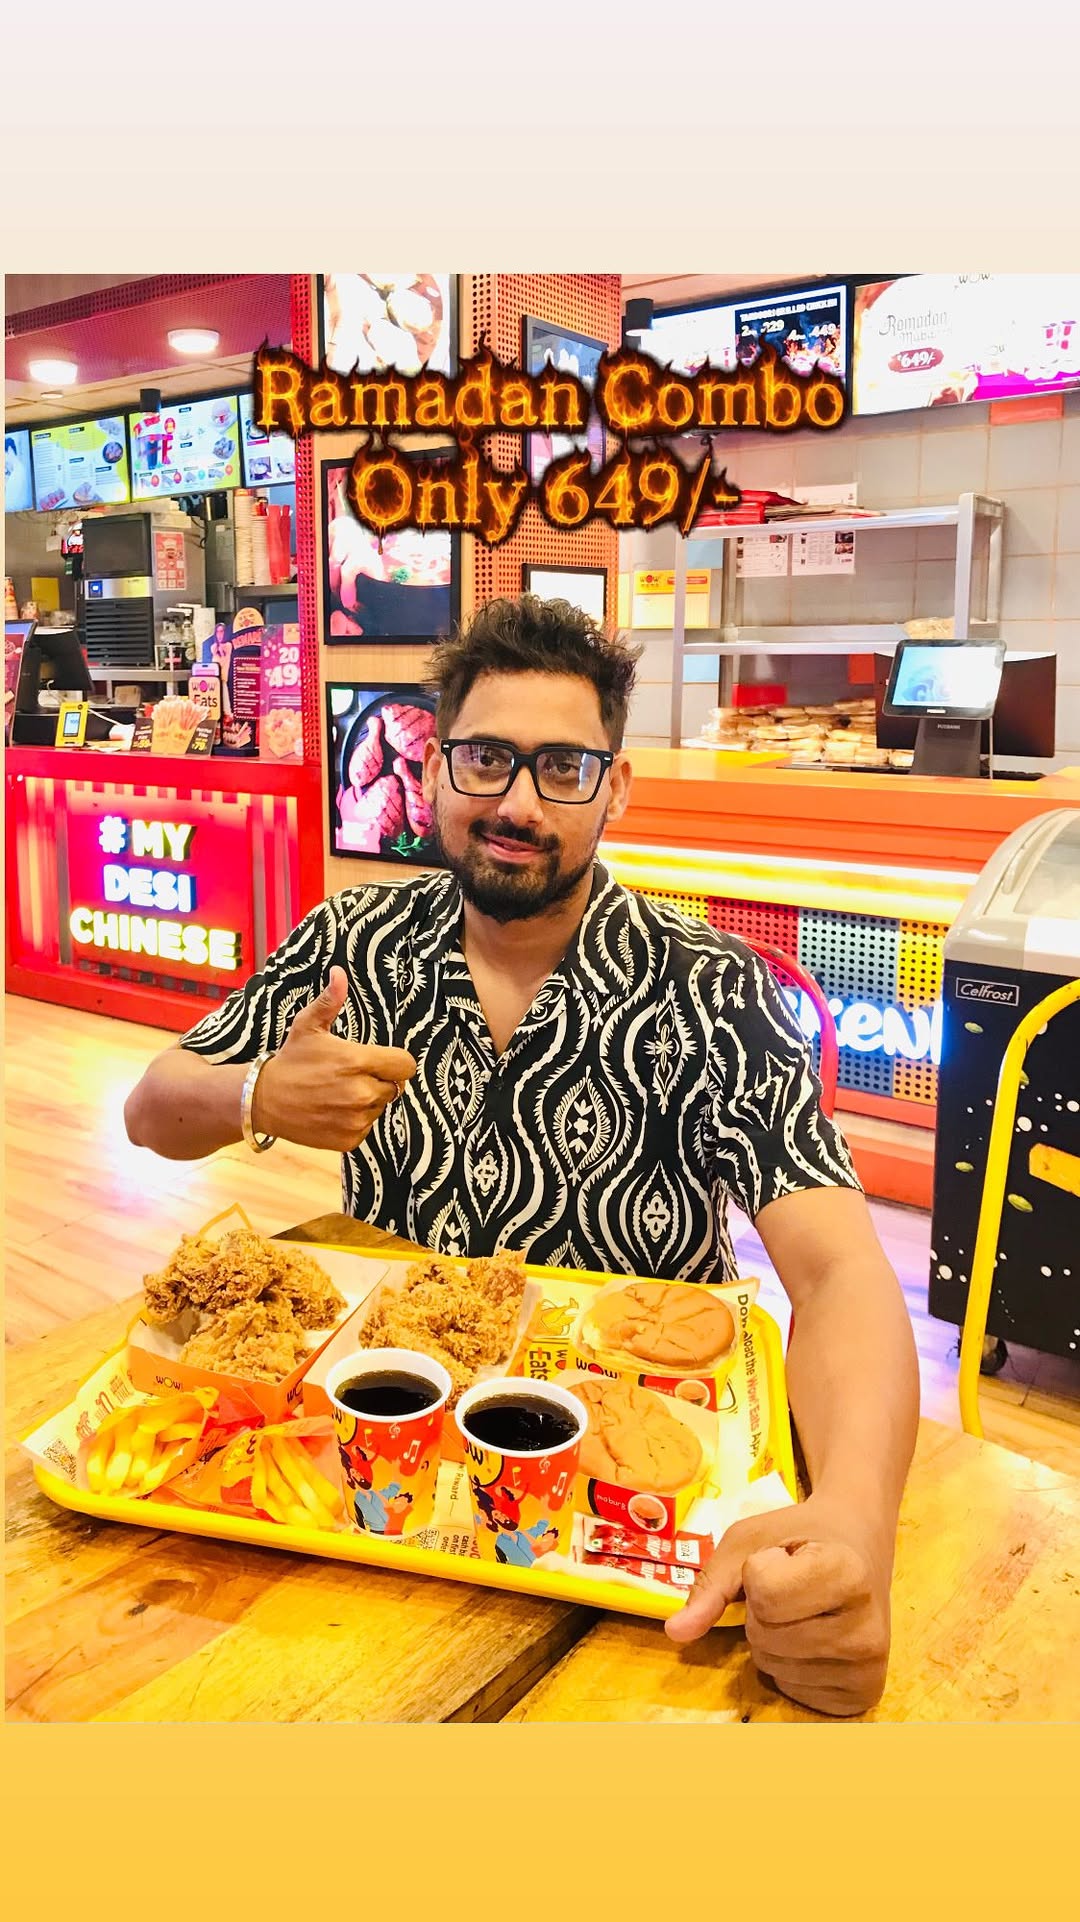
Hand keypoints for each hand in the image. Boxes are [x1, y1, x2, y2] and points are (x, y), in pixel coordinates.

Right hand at [253, 966, 415, 1151]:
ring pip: (380, 1107)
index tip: (380, 1061)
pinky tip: (333, 1110)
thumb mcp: (308, 1026)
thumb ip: (330, 1001)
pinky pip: (366, 1127)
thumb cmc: (290, 1060)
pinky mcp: (349, 1139)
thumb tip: (340, 973)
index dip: (395, 1062)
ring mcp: (356, 1119)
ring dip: (367, 1101)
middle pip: (394, 1087)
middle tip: (351, 1076)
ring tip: (338, 1093)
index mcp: (357, 1062)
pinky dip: (355, 1121)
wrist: (263, 1100)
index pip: (405, 1066)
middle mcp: (361, 1093)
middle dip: (378, 1080)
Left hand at [665, 1495, 892, 1716]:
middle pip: (764, 1636)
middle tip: (794, 1586)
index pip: (764, 1594)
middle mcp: (867, 1629)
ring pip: (772, 1666)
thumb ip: (713, 1583)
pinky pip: (790, 1690)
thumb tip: (675, 1633)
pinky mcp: (863, 1696)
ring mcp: (869, 1669)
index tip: (786, 1557)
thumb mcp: (752, 1538)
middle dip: (761, 1609)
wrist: (860, 1544)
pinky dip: (788, 1664)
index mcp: (848, 1574)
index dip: (758, 1571)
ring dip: (772, 1638)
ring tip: (805, 1609)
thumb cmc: (803, 1535)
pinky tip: (816, 1638)